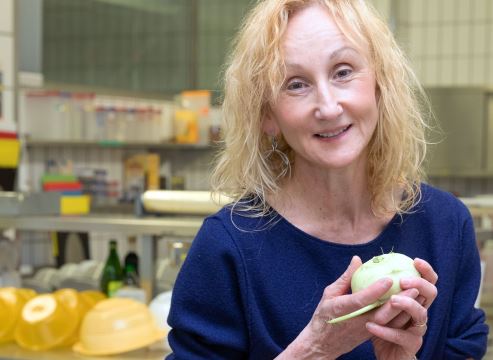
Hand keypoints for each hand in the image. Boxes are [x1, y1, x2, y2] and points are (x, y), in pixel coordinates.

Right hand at [279, 256, 413, 358]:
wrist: (324, 343)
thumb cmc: (324, 314)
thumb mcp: (330, 294)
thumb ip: (346, 278)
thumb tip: (358, 260)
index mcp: (342, 308)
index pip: (361, 300)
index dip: (376, 290)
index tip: (389, 279)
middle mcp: (357, 320)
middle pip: (381, 311)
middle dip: (399, 300)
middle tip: (414, 286)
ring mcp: (366, 328)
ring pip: (389, 319)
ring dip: (404, 307)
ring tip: (417, 293)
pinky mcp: (372, 332)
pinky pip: (388, 323)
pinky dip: (399, 313)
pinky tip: (410, 302)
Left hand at [366, 258, 437, 359]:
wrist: (381, 354)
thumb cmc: (377, 326)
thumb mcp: (368, 302)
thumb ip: (365, 283)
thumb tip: (357, 260)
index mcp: (412, 299)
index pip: (426, 282)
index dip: (425, 271)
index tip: (415, 260)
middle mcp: (418, 312)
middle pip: (431, 294)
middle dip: (420, 284)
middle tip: (403, 280)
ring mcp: (417, 329)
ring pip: (420, 314)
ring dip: (407, 304)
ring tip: (392, 299)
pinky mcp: (411, 345)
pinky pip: (402, 336)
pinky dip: (387, 331)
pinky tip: (371, 325)